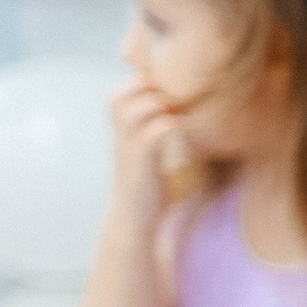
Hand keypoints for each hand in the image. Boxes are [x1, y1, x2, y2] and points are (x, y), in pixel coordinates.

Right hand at [109, 79, 189, 219]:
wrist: (136, 224)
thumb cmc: (150, 190)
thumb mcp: (152, 157)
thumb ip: (160, 135)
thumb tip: (188, 119)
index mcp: (121, 134)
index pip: (118, 94)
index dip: (138, 82)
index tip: (167, 83)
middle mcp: (119, 139)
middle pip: (118, 96)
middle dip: (145, 87)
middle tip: (175, 90)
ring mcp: (127, 151)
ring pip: (131, 111)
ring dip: (156, 103)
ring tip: (180, 106)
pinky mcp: (141, 167)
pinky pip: (150, 135)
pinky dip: (168, 126)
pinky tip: (184, 126)